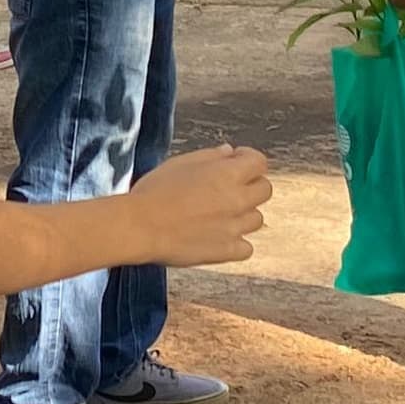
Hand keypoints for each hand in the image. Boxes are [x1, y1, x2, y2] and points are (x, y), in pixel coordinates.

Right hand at [122, 145, 271, 265]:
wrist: (139, 227)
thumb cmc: (154, 192)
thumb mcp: (179, 163)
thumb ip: (210, 157)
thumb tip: (229, 153)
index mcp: (227, 174)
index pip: (259, 162)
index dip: (247, 159)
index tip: (235, 161)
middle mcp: (237, 200)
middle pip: (265, 190)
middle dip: (251, 185)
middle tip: (230, 188)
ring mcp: (234, 228)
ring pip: (256, 219)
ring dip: (243, 214)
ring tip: (219, 214)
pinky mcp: (226, 251)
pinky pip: (246, 247)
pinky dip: (237, 242)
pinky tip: (220, 236)